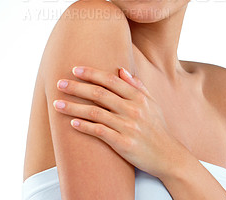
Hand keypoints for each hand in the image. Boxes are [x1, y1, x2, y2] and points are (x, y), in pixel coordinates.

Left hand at [53, 66, 182, 177]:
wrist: (168, 156)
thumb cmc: (158, 128)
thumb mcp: (152, 103)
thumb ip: (137, 86)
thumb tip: (121, 70)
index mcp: (138, 97)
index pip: (111, 80)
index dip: (92, 73)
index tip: (75, 69)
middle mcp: (133, 109)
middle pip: (99, 94)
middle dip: (77, 87)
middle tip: (59, 83)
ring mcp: (128, 126)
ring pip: (95, 113)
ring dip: (74, 107)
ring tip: (57, 104)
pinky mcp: (124, 144)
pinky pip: (100, 132)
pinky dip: (84, 126)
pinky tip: (72, 123)